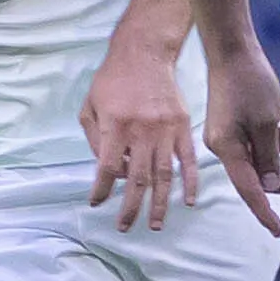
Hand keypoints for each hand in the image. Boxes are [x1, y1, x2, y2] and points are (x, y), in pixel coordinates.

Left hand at [82, 37, 198, 231]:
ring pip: (162, 175)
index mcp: (115, 126)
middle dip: (130, 208)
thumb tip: (109, 170)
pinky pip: (187, 160)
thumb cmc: (112, 80)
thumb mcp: (90, 105)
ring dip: (159, 203)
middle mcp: (141, 132)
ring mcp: (165, 130)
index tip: (97, 203)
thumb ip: (94, 139)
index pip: (106, 168)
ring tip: (155, 224)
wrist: (144, 53)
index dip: (101, 189)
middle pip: (135, 179)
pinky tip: (187, 201)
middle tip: (125, 227)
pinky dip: (189, 182)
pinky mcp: (182, 127)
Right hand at [202, 59, 279, 236]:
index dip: (264, 212)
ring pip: (264, 154)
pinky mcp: (235, 123)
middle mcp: (224, 147)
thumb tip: (271, 185)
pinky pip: (260, 138)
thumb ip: (270, 157)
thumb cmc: (249, 82)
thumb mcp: (266, 122)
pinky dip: (276, 128)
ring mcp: (229, 135)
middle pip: (259, 172)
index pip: (248, 190)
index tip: (278, 230)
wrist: (233, 48)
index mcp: (227, 150)